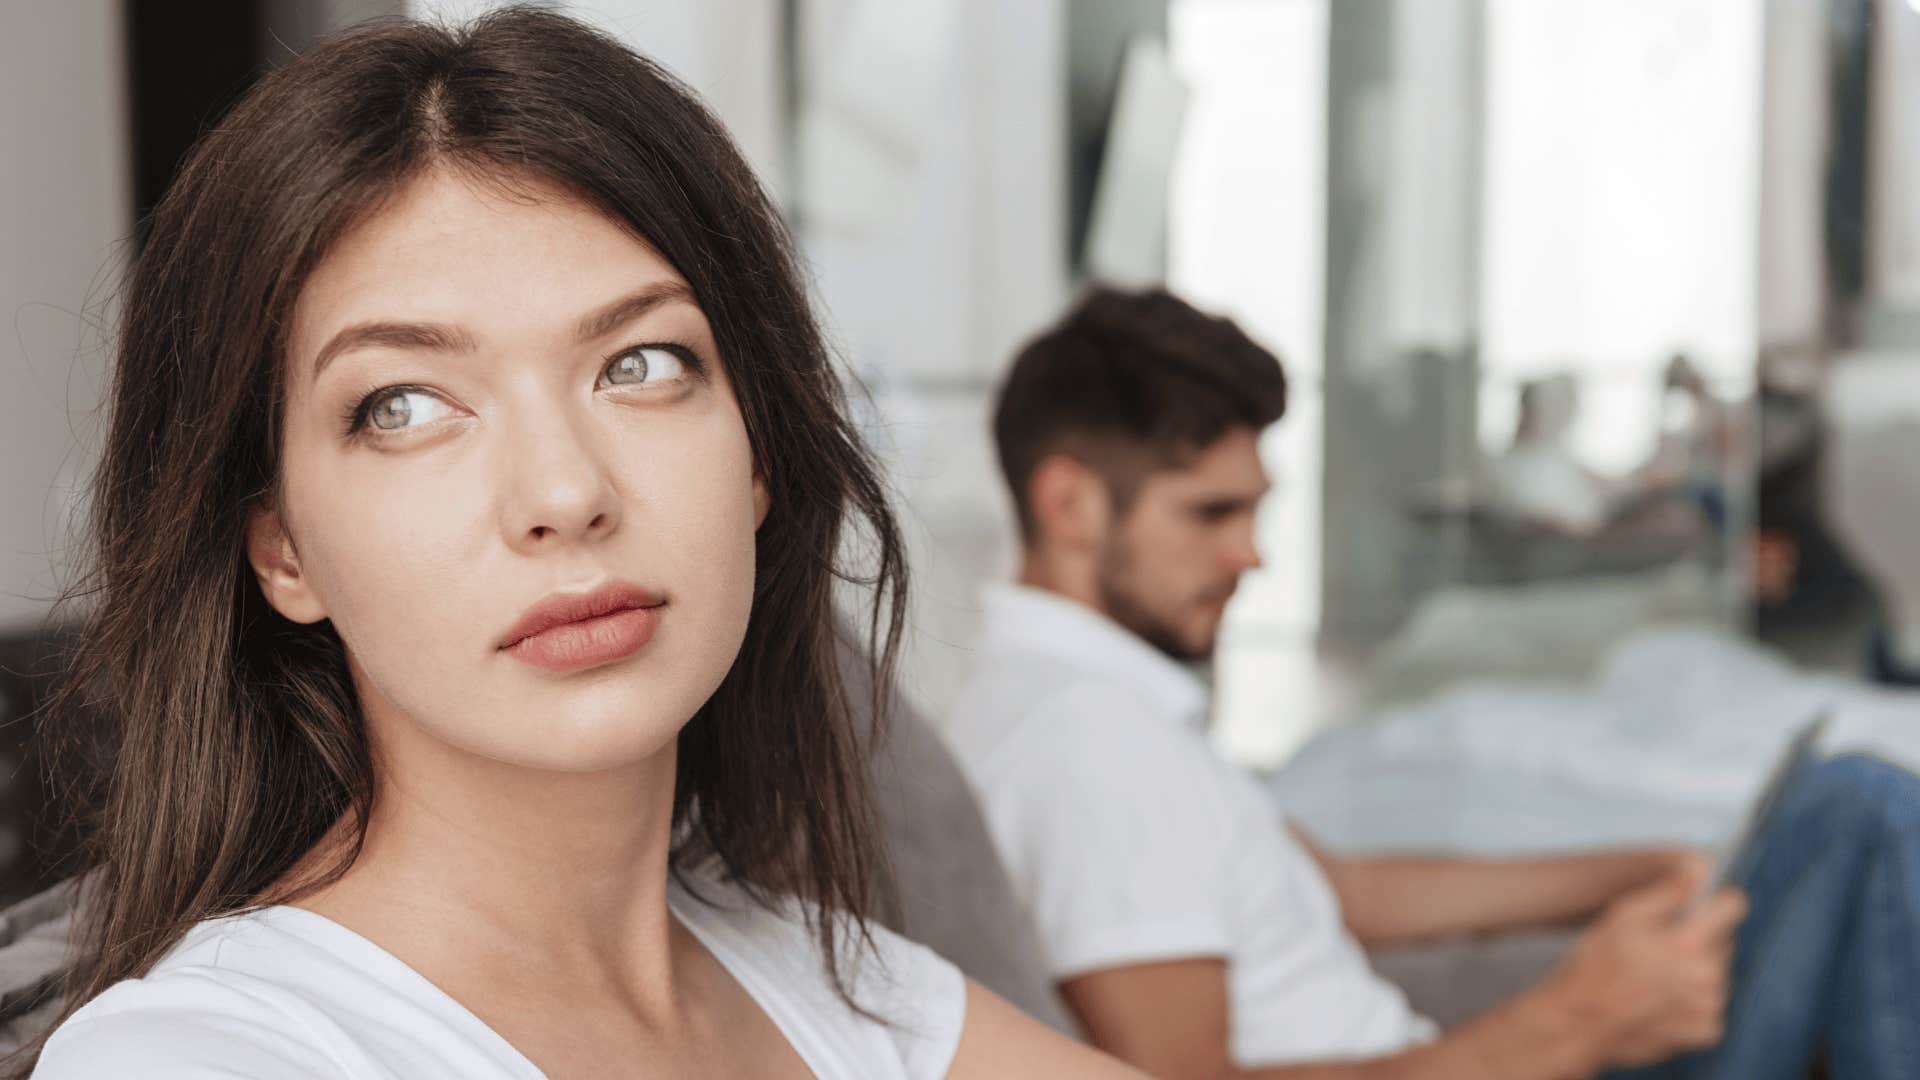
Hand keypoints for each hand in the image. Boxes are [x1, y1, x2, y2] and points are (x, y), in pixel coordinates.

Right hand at [1541, 857, 1747, 1068]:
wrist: (1581, 1022)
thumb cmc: (1596, 968)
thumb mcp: (1623, 916)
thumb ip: (1667, 892)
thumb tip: (1698, 869)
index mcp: (1691, 943)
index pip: (1732, 907)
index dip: (1715, 902)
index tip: (1700, 907)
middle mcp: (1709, 976)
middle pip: (1723, 942)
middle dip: (1699, 940)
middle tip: (1659, 948)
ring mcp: (1710, 1007)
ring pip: (1717, 974)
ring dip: (1696, 972)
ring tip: (1657, 977)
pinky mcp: (1706, 1031)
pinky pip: (1712, 1007)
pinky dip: (1694, 1003)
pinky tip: (1664, 1001)